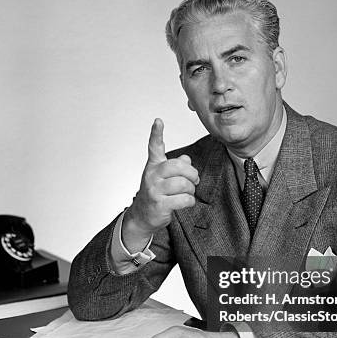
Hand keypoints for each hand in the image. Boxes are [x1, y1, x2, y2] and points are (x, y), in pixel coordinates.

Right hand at [124, 119, 199, 244]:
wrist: (142, 216)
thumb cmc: (156, 194)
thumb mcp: (163, 178)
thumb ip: (175, 166)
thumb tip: (186, 159)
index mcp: (154, 166)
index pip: (154, 147)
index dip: (156, 133)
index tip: (158, 121)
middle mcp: (152, 175)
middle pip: (178, 166)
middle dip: (192, 174)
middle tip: (194, 180)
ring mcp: (154, 190)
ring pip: (183, 184)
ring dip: (191, 190)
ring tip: (188, 193)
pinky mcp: (160, 204)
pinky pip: (184, 199)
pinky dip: (189, 201)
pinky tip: (186, 202)